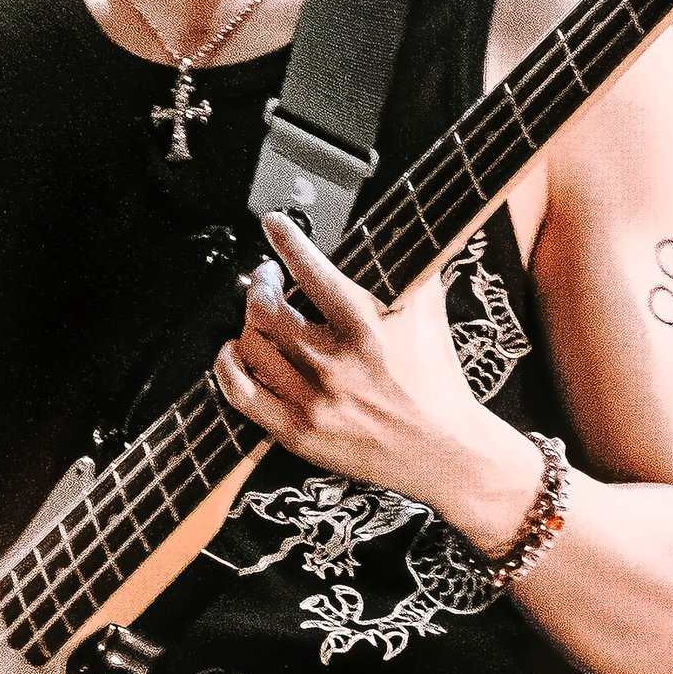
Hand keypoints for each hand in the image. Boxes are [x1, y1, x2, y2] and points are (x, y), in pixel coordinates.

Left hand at [215, 211, 531, 543]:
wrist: (444, 452)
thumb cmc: (436, 378)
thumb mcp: (428, 312)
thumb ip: (413, 263)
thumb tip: (408, 221)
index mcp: (365, 327)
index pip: (310, 272)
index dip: (285, 240)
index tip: (274, 224)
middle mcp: (334, 363)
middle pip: (266, 309)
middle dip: (260, 281)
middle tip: (267, 275)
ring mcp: (312, 401)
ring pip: (251, 346)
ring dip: (247, 320)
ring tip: (259, 312)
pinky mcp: (297, 433)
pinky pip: (241, 393)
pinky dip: (227, 367)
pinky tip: (234, 350)